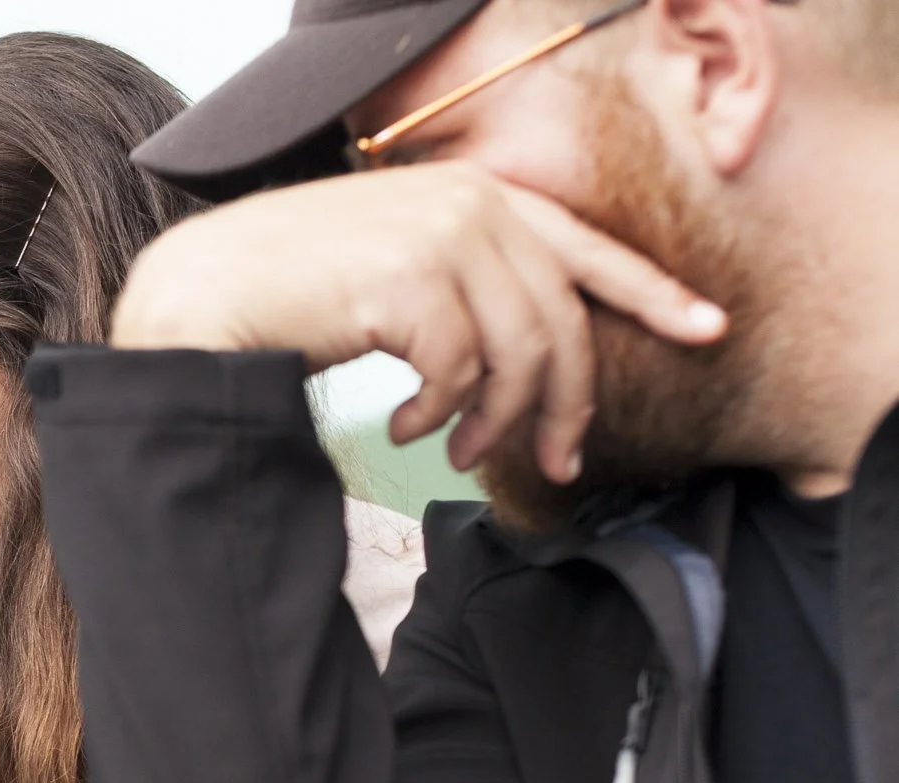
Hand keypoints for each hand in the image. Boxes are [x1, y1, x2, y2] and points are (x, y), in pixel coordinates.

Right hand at [108, 162, 728, 481]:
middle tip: (557, 463)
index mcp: (474, 195)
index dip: (651, 291)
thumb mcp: (394, 271)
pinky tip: (407, 428)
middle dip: (566, 402)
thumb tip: (524, 358)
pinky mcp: (410, 279)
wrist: (202, 294)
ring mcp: (441, 236)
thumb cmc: (289, 294)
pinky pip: (459, 371)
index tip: (705, 328)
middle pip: (561, 320)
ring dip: (494, 421)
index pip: (585, 246)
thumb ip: (462, 284)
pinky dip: (439, 416)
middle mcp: (470, 204)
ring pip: (517, 353)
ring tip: (457, 451)